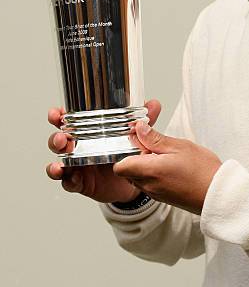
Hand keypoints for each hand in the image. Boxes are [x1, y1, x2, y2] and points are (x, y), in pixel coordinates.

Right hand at [45, 100, 161, 203]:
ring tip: (60, 163)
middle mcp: (78, 147)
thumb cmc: (126, 151)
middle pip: (59, 140)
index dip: (59, 116)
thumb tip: (153, 104)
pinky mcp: (80, 182)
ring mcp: (77, 165)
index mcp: (87, 131)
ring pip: (59, 162)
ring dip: (56, 162)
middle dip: (56, 138)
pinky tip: (72, 177)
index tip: (57, 113)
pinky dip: (67, 180)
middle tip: (61, 138)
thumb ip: (144, 120)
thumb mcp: (135, 133)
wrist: (133, 178)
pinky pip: (68, 182)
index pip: (69, 120)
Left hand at [112, 122, 221, 214]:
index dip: (125, 150)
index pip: (119, 165)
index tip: (137, 138)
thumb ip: (155, 138)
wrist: (218, 194)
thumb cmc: (202, 171)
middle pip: (127, 170)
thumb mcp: (179, 146)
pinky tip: (170, 165)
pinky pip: (148, 183)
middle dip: (135, 156)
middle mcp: (148, 185)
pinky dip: (153, 173)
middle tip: (153, 143)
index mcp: (149, 171)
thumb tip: (139, 129)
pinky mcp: (162, 197)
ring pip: (137, 177)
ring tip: (164, 154)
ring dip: (144, 165)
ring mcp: (155, 193)